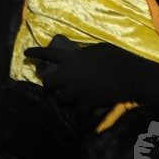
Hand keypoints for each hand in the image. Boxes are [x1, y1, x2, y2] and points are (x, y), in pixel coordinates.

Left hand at [24, 35, 158, 114]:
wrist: (132, 77)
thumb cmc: (116, 58)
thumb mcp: (97, 48)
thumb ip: (83, 53)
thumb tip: (79, 57)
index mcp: (70, 59)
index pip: (47, 54)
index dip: (35, 54)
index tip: (27, 54)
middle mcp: (69, 76)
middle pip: (48, 82)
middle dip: (49, 82)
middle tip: (54, 82)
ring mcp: (76, 92)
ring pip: (59, 98)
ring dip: (62, 96)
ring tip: (68, 94)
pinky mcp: (86, 104)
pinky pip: (76, 110)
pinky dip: (77, 108)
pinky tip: (81, 106)